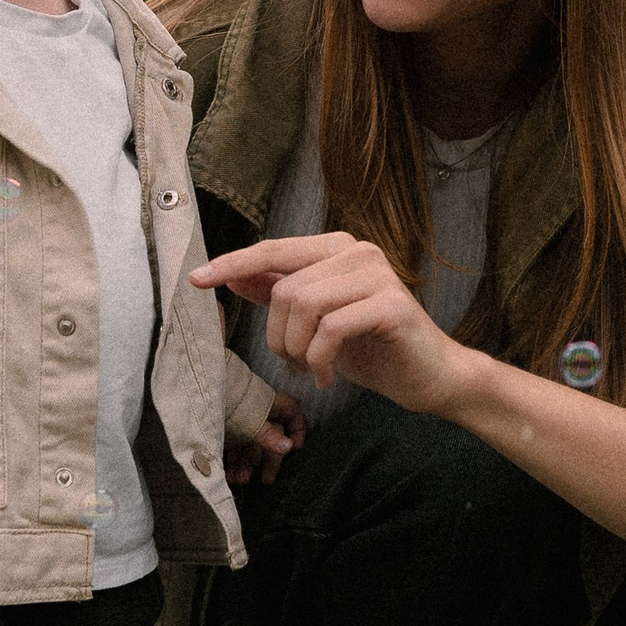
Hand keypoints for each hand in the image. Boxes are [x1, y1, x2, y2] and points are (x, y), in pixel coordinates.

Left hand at [191, 233, 467, 417]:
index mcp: (336, 248)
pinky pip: (331, 329)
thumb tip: (231, 275)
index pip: (272, 251)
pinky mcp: (392, 304)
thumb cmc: (372, 347)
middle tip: (294, 363)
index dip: (232, 264)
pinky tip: (328, 376)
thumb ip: (278, 293)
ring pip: (303, 305)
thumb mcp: (316, 321)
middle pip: (284, 288)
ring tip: (312, 369)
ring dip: (297, 350)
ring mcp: (377, 275)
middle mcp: (357, 251)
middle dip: (277, 336)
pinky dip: (320, 360)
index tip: (195, 280)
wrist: (430, 376)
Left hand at [225, 391, 307, 487]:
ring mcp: (241, 419)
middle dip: (266, 460)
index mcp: (271, 405)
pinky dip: (232, 460)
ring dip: (246, 464)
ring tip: (240, 480)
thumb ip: (270, 436)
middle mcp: (258, 411)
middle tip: (265, 481)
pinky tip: (228, 475)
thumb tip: (289, 447)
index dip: (297, 429)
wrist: (202, 391)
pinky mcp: (224, 426)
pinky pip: (233, 445)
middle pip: (270, 436)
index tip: (296, 448)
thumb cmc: (233, 403)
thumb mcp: (254, 422)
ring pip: (249, 444)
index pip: (292, 413)